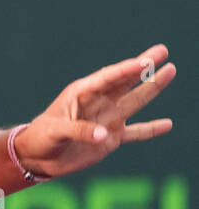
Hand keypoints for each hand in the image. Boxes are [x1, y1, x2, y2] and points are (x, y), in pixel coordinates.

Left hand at [14, 44, 175, 178]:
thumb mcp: (55, 131)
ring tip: (171, 70)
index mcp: (81, 93)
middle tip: (162, 50)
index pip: (108, 78)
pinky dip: (151, 129)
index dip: (127, 69)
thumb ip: (78, 130)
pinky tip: (168, 124)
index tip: (145, 61)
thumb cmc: (40, 137)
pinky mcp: (111, 138)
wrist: (37, 158)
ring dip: (152, 88)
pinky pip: (136, 132)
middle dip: (143, 66)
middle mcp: (98, 102)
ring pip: (135, 101)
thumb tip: (103, 134)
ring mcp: (106, 119)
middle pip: (125, 81)